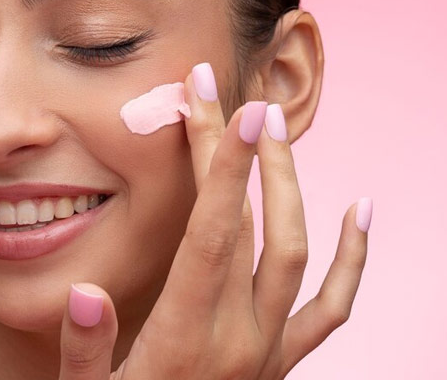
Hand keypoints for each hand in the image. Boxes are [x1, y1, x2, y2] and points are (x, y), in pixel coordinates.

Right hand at [58, 62, 371, 378]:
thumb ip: (86, 351)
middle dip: (238, 152)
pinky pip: (331, 308)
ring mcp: (267, 350)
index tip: (231, 108)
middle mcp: (237, 339)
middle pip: (246, 225)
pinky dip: (354, 259)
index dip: (222, 167)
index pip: (211, 234)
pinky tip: (361, 211)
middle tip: (226, 94)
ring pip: (294, 253)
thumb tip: (88, 293)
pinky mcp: (281, 361)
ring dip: (288, 185)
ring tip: (276, 129)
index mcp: (184, 339)